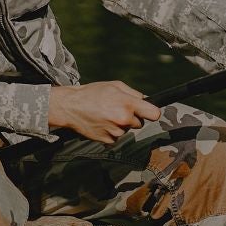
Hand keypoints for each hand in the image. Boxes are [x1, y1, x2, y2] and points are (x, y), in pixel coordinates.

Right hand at [47, 81, 161, 143]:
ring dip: (120, 125)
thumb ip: (134, 93)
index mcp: (127, 104)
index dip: (152, 113)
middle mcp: (123, 119)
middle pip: (139, 123)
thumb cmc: (92, 93)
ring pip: (127, 130)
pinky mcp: (108, 141)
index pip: (154, 114)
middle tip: (117, 109)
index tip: (149, 112)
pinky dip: (111, 132)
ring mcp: (116, 132)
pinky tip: (102, 123)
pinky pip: (117, 137)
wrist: (71, 106)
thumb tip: (147, 100)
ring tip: (106, 114)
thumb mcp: (115, 85)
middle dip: (132, 117)